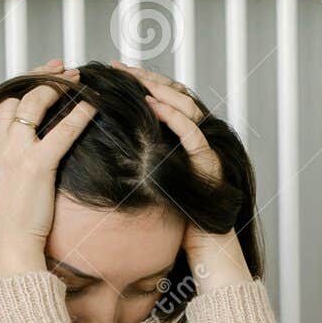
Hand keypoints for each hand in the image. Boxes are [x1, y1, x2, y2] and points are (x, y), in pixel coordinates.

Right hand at [0, 57, 95, 289]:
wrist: (0, 256)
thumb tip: (1, 171)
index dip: (17, 95)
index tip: (33, 86)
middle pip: (14, 99)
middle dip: (38, 81)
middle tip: (59, 71)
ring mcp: (10, 152)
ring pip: (35, 104)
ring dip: (57, 86)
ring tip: (77, 79)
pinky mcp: (36, 165)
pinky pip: (62, 130)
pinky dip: (79, 113)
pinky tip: (93, 105)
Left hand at [116, 61, 252, 294]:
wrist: (208, 254)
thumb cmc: (181, 227)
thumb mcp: (154, 187)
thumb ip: (142, 164)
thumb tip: (110, 152)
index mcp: (187, 142)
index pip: (167, 100)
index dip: (142, 84)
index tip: (114, 72)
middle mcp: (201, 140)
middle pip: (176, 96)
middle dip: (146, 80)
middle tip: (118, 68)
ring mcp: (209, 151)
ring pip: (187, 108)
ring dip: (158, 91)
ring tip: (132, 80)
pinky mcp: (211, 166)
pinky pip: (194, 135)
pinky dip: (174, 118)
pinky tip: (152, 106)